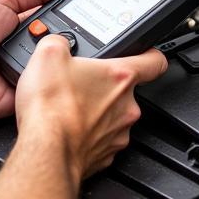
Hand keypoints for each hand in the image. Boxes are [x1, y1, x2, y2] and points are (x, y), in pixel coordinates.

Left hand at [0, 0, 77, 120]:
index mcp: (25, 24)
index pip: (59, 19)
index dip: (73, 16)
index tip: (91, 11)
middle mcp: (28, 48)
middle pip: (62, 41)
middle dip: (67, 36)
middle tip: (61, 32)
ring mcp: (28, 71)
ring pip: (58, 64)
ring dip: (55, 57)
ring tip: (47, 50)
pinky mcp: (26, 94)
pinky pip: (47, 87)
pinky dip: (48, 81)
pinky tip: (45, 72)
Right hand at [15, 37, 167, 179]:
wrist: (44, 153)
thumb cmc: (52, 109)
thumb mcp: (49, 54)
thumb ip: (61, 41)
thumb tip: (59, 43)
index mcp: (120, 77)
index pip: (154, 61)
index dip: (150, 54)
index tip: (145, 54)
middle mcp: (126, 107)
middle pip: (125, 90)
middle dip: (105, 86)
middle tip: (81, 84)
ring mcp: (117, 134)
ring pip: (113, 117)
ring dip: (97, 112)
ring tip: (70, 108)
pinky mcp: (105, 156)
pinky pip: (101, 140)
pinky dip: (87, 135)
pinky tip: (68, 129)